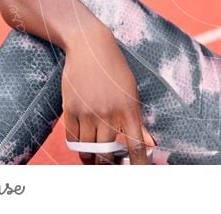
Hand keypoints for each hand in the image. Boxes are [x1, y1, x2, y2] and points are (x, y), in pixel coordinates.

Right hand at [62, 29, 153, 164]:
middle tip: (112, 169)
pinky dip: (78, 146)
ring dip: (92, 159)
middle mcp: (108, 112)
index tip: (138, 174)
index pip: (135, 146)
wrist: (90, 46)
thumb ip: (138, 121)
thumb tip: (150, 143)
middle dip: (109, 167)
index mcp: (129, 108)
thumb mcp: (132, 92)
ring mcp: (87, 111)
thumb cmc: (115, 69)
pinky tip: (84, 145)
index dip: (137, 164)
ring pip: (88, 149)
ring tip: (97, 160)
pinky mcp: (70, 109)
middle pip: (107, 154)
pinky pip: (72, 138)